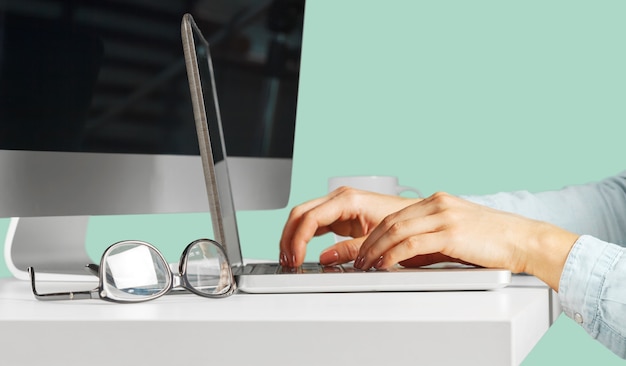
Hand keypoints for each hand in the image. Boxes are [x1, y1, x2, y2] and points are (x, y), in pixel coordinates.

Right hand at [279, 187, 419, 266]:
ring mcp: (337, 204)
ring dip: (293, 236)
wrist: (415, 217)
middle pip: (300, 213)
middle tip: (287, 261)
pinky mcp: (338, 212)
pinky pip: (313, 221)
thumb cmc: (401, 224)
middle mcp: (339, 198)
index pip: (311, 217)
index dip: (298, 239)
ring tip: (289, 259)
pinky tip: (299, 250)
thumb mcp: (375, 241)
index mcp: (347, 200)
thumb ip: (349, 250)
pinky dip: (303, 235)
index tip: (296, 258)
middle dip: (289, 237)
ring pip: (303, 216)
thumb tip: (325, 258)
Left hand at [354, 192, 578, 289]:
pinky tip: (385, 265)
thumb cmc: (492, 240)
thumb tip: (404, 255)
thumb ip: (430, 237)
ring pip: (397, 231)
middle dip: (369, 242)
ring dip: (376, 250)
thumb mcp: (456, 231)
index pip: (395, 215)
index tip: (362, 247)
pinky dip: (393, 255)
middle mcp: (438, 204)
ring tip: (365, 265)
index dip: (374, 233)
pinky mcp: (451, 233)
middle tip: (356, 259)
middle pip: (391, 221)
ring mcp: (444, 217)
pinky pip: (412, 244)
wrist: (523, 240)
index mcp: (437, 201)